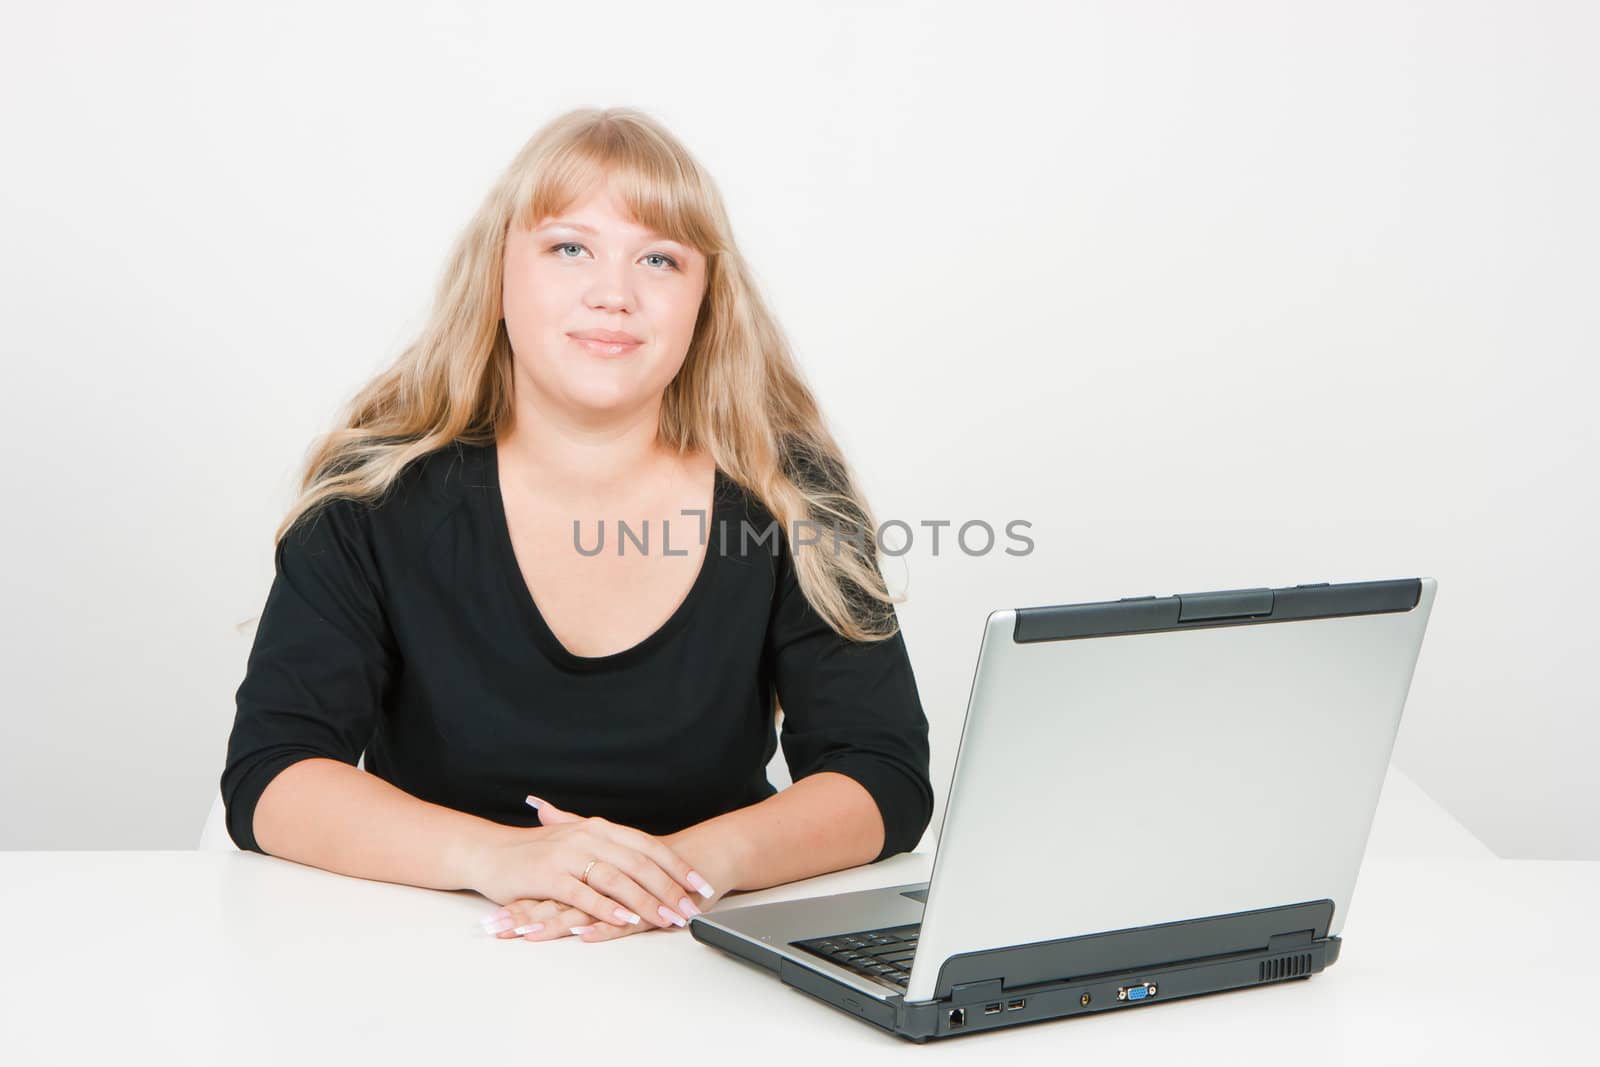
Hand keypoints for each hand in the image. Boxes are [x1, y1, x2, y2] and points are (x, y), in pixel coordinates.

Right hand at [467, 794, 712, 933]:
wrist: (489, 852)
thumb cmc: (537, 852)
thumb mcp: (578, 842)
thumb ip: (611, 850)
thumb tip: (651, 863)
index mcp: (600, 828)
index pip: (648, 846)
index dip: (676, 866)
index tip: (699, 884)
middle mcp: (588, 837)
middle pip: (639, 863)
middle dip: (669, 888)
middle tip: (691, 908)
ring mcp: (569, 855)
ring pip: (617, 878)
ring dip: (646, 901)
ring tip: (667, 918)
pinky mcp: (549, 876)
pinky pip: (584, 894)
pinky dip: (607, 908)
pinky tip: (626, 920)